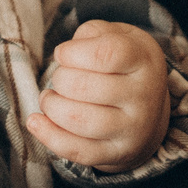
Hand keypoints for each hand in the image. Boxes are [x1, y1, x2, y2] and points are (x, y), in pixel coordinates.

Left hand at [31, 20, 171, 171]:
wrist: (151, 110)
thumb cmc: (124, 65)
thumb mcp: (118, 37)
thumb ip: (91, 34)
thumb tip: (65, 53)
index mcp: (144, 61)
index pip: (107, 53)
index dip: (73, 52)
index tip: (62, 53)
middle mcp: (144, 96)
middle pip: (84, 87)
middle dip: (59, 79)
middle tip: (60, 78)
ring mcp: (133, 128)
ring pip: (79, 120)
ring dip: (52, 107)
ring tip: (50, 98)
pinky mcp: (119, 153)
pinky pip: (78, 151)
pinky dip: (50, 136)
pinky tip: (36, 122)